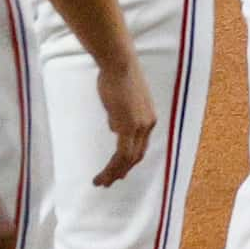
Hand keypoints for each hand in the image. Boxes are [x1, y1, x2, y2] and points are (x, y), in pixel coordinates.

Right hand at [92, 57, 155, 186]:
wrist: (120, 65)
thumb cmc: (117, 78)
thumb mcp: (122, 102)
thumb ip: (121, 117)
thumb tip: (116, 128)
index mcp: (149, 118)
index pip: (141, 147)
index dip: (130, 161)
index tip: (119, 171)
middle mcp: (148, 125)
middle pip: (136, 156)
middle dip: (121, 172)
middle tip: (108, 182)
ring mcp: (140, 126)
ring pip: (128, 159)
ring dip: (113, 174)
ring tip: (100, 183)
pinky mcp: (129, 126)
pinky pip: (121, 154)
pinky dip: (112, 168)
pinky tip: (102, 175)